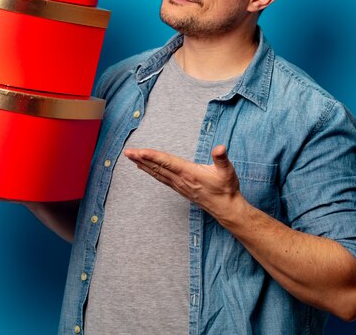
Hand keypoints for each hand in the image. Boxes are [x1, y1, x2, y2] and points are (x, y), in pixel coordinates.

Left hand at [124, 144, 245, 221]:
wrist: (226, 208)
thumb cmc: (226, 188)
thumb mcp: (227, 171)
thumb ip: (222, 159)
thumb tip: (220, 148)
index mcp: (190, 173)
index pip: (168, 162)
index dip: (153, 156)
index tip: (140, 151)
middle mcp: (181, 180)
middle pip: (158, 167)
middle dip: (142, 159)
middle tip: (128, 152)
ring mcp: (179, 185)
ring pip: (157, 173)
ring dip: (143, 164)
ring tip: (131, 157)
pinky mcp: (180, 188)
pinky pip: (161, 178)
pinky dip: (151, 172)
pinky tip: (144, 167)